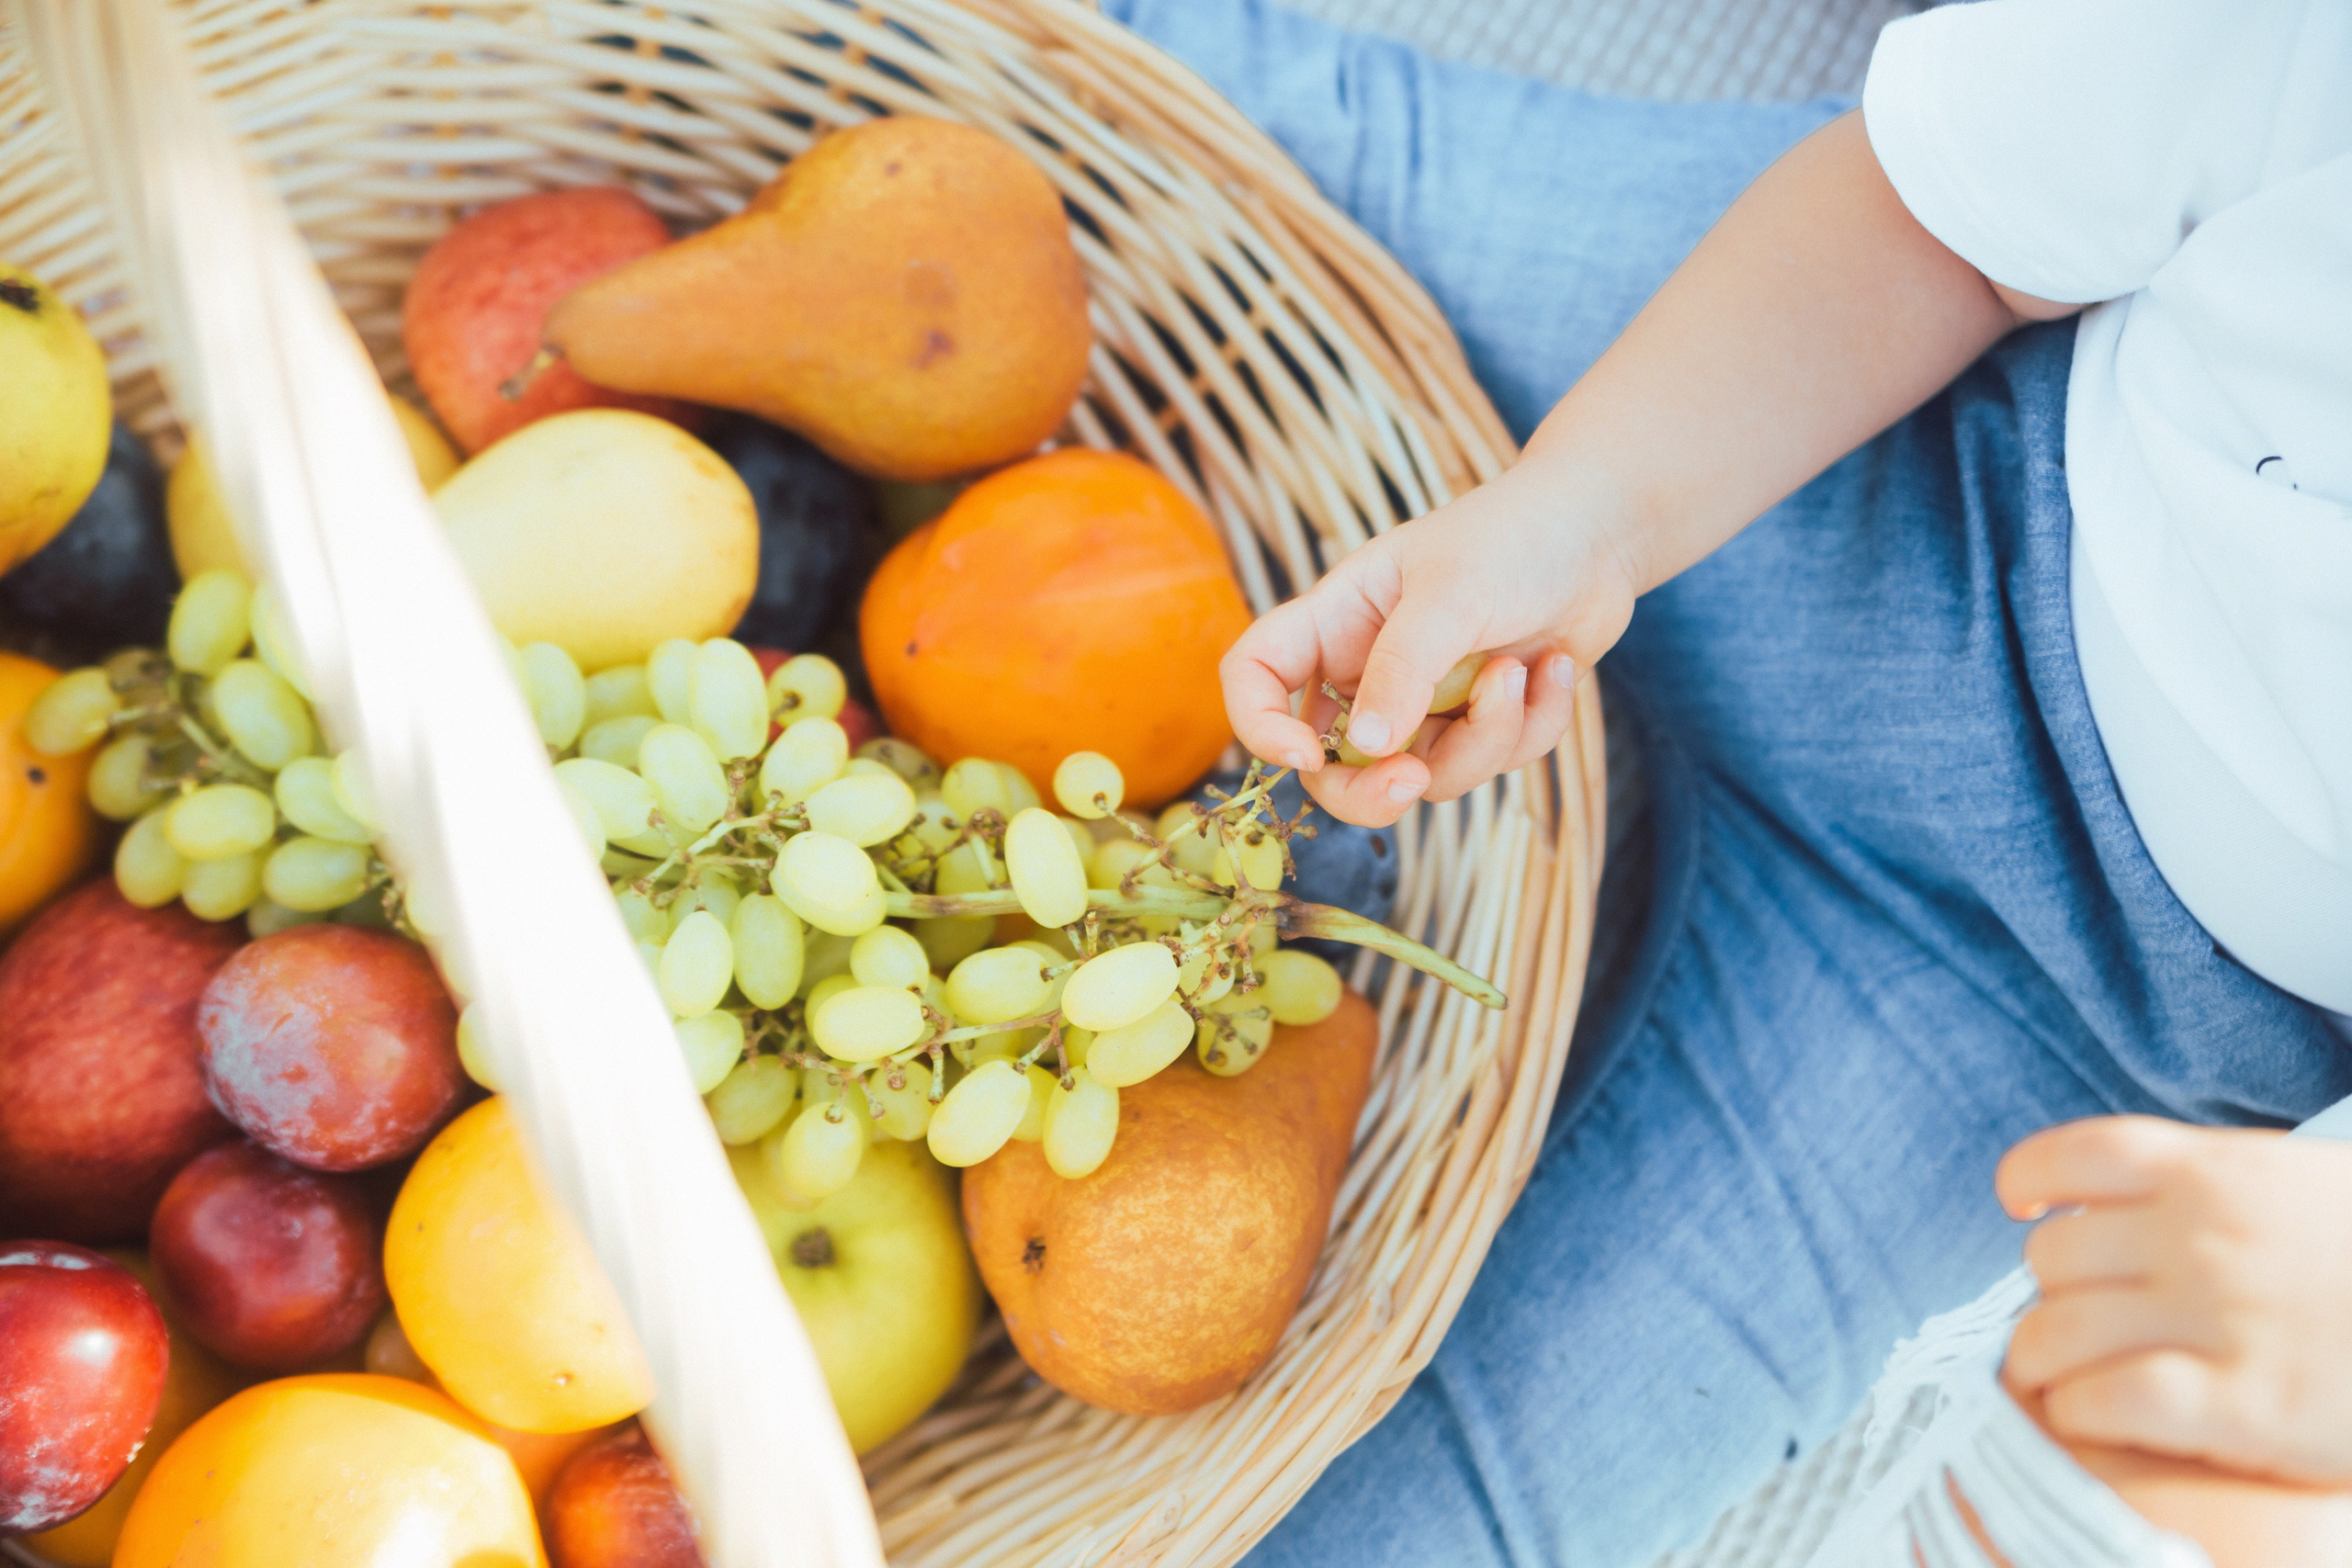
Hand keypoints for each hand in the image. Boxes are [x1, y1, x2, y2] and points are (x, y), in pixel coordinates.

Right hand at [1218, 454, 1635, 826]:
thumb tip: (1364, 747)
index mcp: (1336, 620)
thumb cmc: (1513, 537)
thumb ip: (1403, 669)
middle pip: (1332, 767)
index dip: (1258, 724)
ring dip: (1485, 735)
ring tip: (1521, 670)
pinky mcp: (1481, 722)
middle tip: (1414, 777)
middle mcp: (1368, 670)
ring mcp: (1426, 704)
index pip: (1256, 674)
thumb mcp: (1450, 593)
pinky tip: (1553, 668)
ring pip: (1426, 774)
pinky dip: (1531, 725)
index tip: (1303, 756)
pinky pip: (1492, 762)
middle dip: (1373, 788)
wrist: (1601, 535)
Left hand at [1998, 1116, 2351, 1486]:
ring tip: (2056, 1379)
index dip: (2028, 1183)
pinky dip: (2081, 1410)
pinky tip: (2093, 1416)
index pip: (2072, 1156)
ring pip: (2058, 1330)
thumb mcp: (2303, 1187)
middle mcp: (2200, 1234)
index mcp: (2216, 1170)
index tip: (2022, 1209)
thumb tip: (2131, 1201)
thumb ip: (2217, 1187)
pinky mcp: (2244, 1403)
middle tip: (2074, 1320)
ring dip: (2042, 1361)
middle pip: (2052, 1256)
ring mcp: (2219, 1317)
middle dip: (2051, 1293)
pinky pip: (2109, 1399)